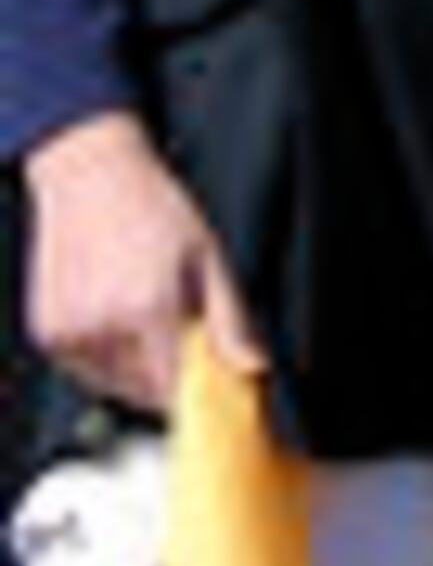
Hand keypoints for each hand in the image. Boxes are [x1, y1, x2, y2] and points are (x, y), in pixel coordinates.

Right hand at [22, 110, 260, 418]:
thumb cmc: (152, 206)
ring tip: (137, 308)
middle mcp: (106, 326)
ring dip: (131, 365)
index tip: (199, 375)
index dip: (190, 386)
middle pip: (142, 390)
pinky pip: (82, 368)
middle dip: (163, 370)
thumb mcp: (207, 253)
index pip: (173, 388)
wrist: (92, 175)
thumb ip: (230, 318)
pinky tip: (110, 311)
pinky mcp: (48, 334)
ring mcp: (71, 334)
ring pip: (112, 383)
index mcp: (149, 307)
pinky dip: (100, 353)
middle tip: (170, 324)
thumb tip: (252, 365)